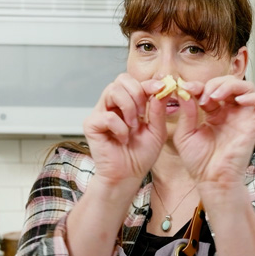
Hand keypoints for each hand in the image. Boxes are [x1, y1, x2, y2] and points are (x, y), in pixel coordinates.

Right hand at [83, 73, 168, 188]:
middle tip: (144, 113)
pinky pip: (107, 115)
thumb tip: (163, 87)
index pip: (134, 82)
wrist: (128, 175)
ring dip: (129, 107)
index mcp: (128, 103)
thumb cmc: (141, 155)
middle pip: (121, 79)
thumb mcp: (157, 130)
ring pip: (112, 90)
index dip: (148, 82)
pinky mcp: (91, 125)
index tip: (162, 87)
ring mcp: (100, 113)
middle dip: (137, 93)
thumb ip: (159, 109)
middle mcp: (112, 105)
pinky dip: (119, 127)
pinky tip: (122, 139)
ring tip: (133, 126)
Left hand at [172, 76, 254, 186]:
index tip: (187, 88)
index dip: (200, 85)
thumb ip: (186, 111)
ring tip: (216, 95)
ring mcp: (243, 117)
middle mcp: (230, 112)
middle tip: (203, 95)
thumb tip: (185, 90)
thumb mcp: (185, 133)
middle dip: (215, 83)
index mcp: (214, 113)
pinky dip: (252, 97)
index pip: (211, 89)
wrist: (211, 180)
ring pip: (247, 88)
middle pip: (230, 83)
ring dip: (231, 85)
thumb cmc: (199, 162)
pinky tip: (238, 101)